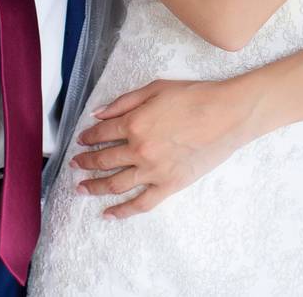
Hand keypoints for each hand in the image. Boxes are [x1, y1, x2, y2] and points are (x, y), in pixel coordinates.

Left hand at [68, 78, 261, 218]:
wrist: (227, 114)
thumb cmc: (194, 96)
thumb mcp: (155, 89)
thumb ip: (123, 102)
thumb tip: (97, 114)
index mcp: (134, 123)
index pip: (101, 134)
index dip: (87, 138)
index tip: (81, 142)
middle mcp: (139, 149)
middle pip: (103, 161)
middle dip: (85, 163)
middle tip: (75, 165)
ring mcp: (153, 170)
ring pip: (115, 184)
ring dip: (94, 187)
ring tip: (82, 188)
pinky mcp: (169, 185)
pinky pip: (140, 203)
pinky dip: (122, 211)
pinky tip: (108, 214)